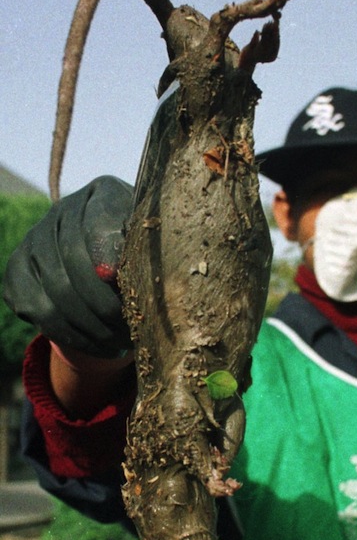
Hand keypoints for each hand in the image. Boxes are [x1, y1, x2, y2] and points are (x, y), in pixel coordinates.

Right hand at [4, 175, 133, 357]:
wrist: (114, 268)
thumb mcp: (156, 250)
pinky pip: (36, 308)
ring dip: (90, 326)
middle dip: (103, 302)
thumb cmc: (146, 256)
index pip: (100, 218)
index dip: (106, 249)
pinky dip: (69, 335)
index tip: (118, 278)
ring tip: (119, 345)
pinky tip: (97, 346)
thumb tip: (113, 275)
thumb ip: (146, 254)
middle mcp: (64, 210)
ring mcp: (36, 238)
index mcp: (105, 193)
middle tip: (129, 329)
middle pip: (74, 259)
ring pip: (56, 290)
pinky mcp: (17, 269)